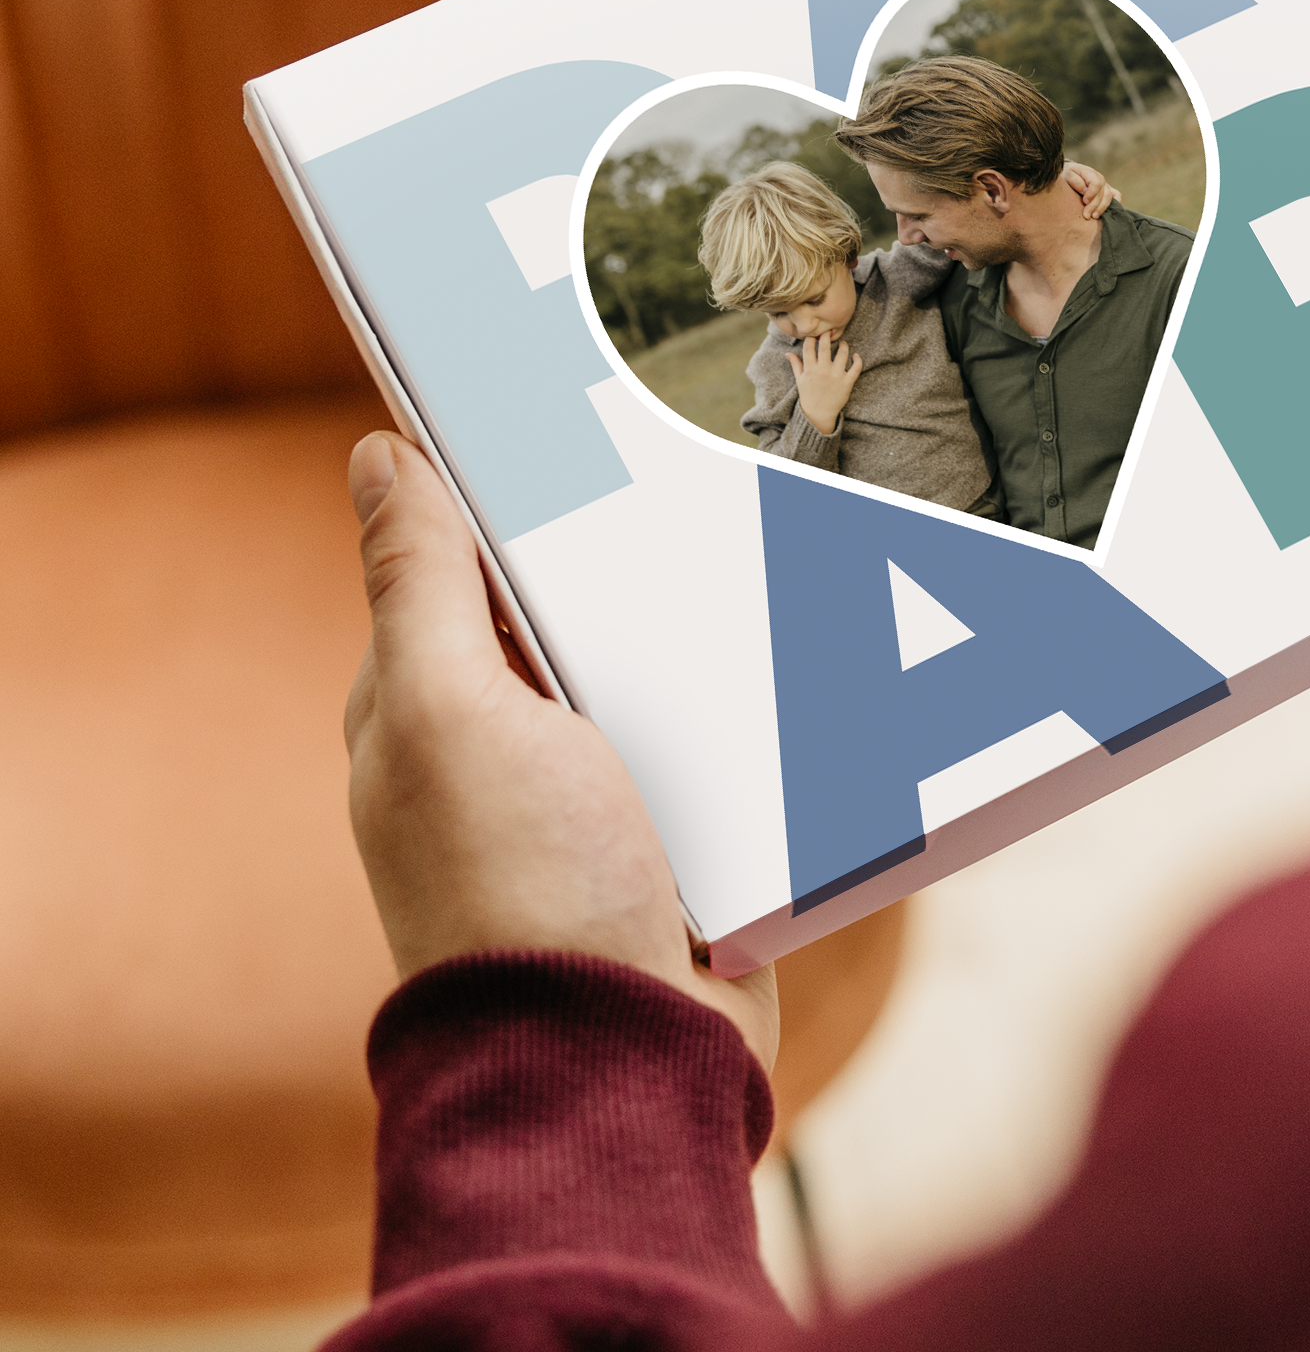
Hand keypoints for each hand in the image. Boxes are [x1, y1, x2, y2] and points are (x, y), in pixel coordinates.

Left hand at [343, 432, 777, 1069]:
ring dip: (691, 625)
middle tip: (685, 479)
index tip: (557, 399)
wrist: (627, 1063)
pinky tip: (783, 651)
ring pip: (648, 660)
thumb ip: (420, 586)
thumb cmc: (519, 888)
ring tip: (749, 555)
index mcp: (425, 705)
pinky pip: (710, 729)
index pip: (454, 557)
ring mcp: (589, 788)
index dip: (496, 481)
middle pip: (565, 602)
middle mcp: (499, 742)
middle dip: (617, 552)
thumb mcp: (452, 714)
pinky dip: (740, 696)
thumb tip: (373, 454)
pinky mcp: (672, 828)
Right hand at [786, 332, 863, 435]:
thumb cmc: (808, 396)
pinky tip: (855, 356)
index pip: (809, 347)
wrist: (819, 414)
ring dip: (844, 345)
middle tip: (829, 331)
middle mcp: (822, 371)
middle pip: (825, 346)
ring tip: (843, 344)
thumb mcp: (800, 380)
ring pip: (842, 354)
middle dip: (827, 335)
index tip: (815, 334)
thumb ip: (796, 365)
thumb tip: (787, 353)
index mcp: (810, 369)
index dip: (812, 338)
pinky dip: (858, 360)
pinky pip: (856, 368)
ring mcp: (836, 376)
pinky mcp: (847, 383)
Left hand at [1064, 161, 1121, 219]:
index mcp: (1090, 173)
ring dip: (1102, 208)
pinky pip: (1117, 196)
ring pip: (1109, 197)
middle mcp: (1100, 178)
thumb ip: (1076, 182)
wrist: (1069, 175)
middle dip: (1094, 205)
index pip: (1096, 183)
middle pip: (1103, 193)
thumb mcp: (1067, 176)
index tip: (1084, 202)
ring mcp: (1105, 185)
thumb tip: (1085, 191)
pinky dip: (1116, 204)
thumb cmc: (1066, 176)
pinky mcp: (1107, 191)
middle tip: (1086, 216)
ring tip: (1094, 217)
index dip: (1092, 194)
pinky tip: (1108, 212)